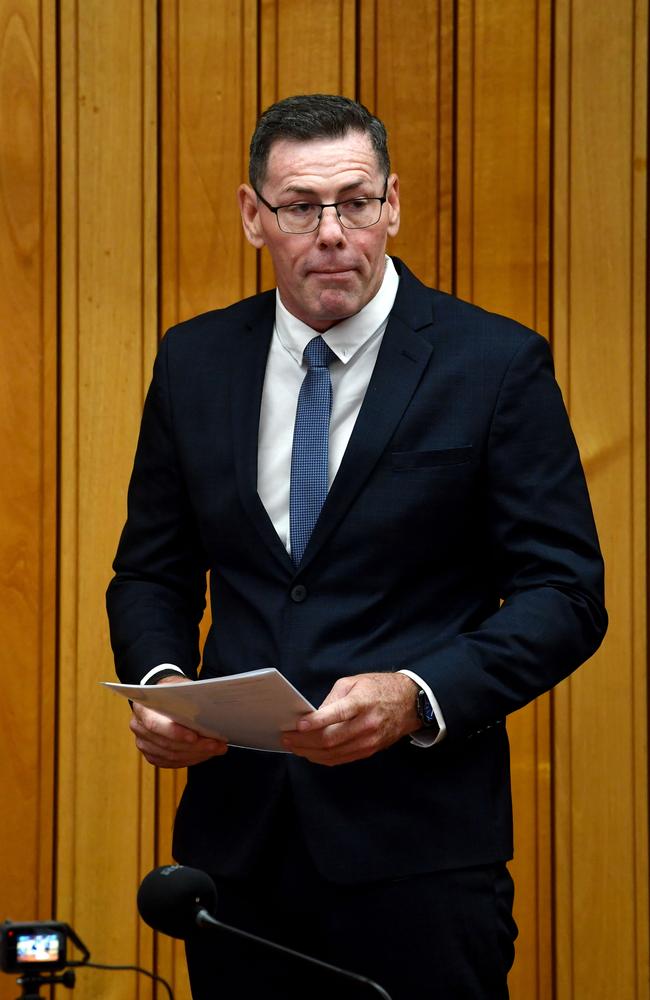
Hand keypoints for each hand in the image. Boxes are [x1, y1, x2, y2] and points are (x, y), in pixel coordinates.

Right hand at [129, 676, 227, 767]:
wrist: (161, 696)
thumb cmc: (171, 690)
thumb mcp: (179, 686)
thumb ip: (188, 697)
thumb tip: (208, 711)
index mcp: (142, 708)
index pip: (155, 724)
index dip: (175, 733)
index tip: (195, 736)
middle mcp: (139, 727)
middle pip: (167, 744)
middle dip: (195, 746)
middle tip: (217, 744)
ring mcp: (144, 743)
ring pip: (171, 756)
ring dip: (197, 754)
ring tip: (216, 748)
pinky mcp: (151, 754)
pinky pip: (171, 762)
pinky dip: (190, 759)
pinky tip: (205, 753)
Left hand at [282, 672, 419, 765]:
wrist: (409, 703)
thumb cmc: (379, 688)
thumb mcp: (354, 682)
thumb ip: (332, 699)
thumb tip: (313, 716)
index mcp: (362, 702)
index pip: (337, 715)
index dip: (316, 722)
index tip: (298, 725)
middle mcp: (367, 724)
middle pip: (331, 739)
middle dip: (304, 741)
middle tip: (286, 737)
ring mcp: (369, 741)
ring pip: (333, 753)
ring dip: (309, 752)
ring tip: (294, 746)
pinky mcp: (369, 751)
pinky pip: (341, 759)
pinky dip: (322, 758)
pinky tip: (310, 753)